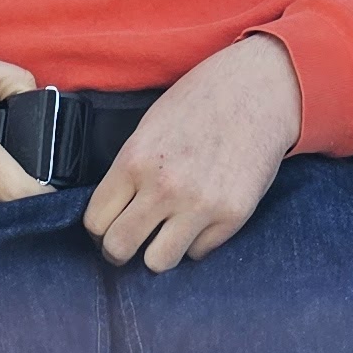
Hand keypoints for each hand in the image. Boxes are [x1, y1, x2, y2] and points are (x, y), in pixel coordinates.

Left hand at [84, 35, 301, 272]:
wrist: (258, 90)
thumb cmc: (200, 102)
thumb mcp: (149, 129)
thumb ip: (129, 172)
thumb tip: (113, 214)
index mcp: (135, 161)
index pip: (94, 222)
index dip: (99, 227)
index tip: (110, 224)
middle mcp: (164, 187)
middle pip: (119, 248)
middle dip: (120, 248)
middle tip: (133, 238)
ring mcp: (200, 205)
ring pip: (157, 262)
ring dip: (159, 250)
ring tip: (168, 232)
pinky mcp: (232, 216)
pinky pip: (199, 252)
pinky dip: (197, 240)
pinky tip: (203, 214)